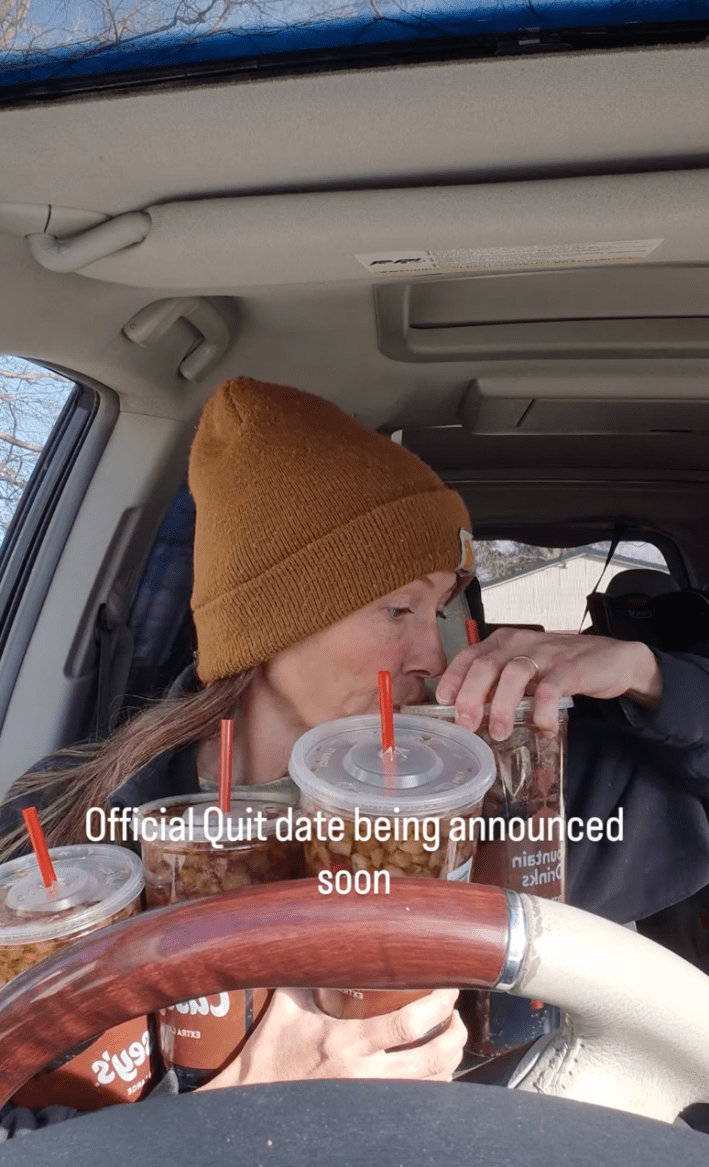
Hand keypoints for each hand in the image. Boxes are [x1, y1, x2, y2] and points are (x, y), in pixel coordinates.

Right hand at [198, 988, 464, 1088]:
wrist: (250, 1097)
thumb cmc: (269, 1049)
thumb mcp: (288, 1003)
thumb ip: (309, 970)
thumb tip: (320, 931)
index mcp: (345, 1040)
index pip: (407, 1023)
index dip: (438, 1003)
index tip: (449, 985)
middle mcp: (362, 1073)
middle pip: (431, 1057)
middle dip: (454, 1033)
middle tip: (456, 1013)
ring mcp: (368, 1097)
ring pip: (429, 1084)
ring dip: (450, 1059)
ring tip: (452, 1036)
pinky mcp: (367, 1111)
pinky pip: (414, 1101)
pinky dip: (434, 1084)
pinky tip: (436, 1068)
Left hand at [436, 628, 661, 739]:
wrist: (612, 658)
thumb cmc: (560, 666)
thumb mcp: (524, 668)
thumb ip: (499, 683)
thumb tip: (469, 710)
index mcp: (504, 642)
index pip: (469, 654)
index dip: (453, 677)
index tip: (443, 701)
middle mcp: (520, 643)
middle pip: (486, 664)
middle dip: (470, 695)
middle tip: (466, 723)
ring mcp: (545, 654)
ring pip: (513, 674)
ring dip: (501, 706)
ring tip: (498, 732)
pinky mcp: (570, 669)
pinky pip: (549, 690)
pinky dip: (541, 712)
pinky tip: (541, 728)